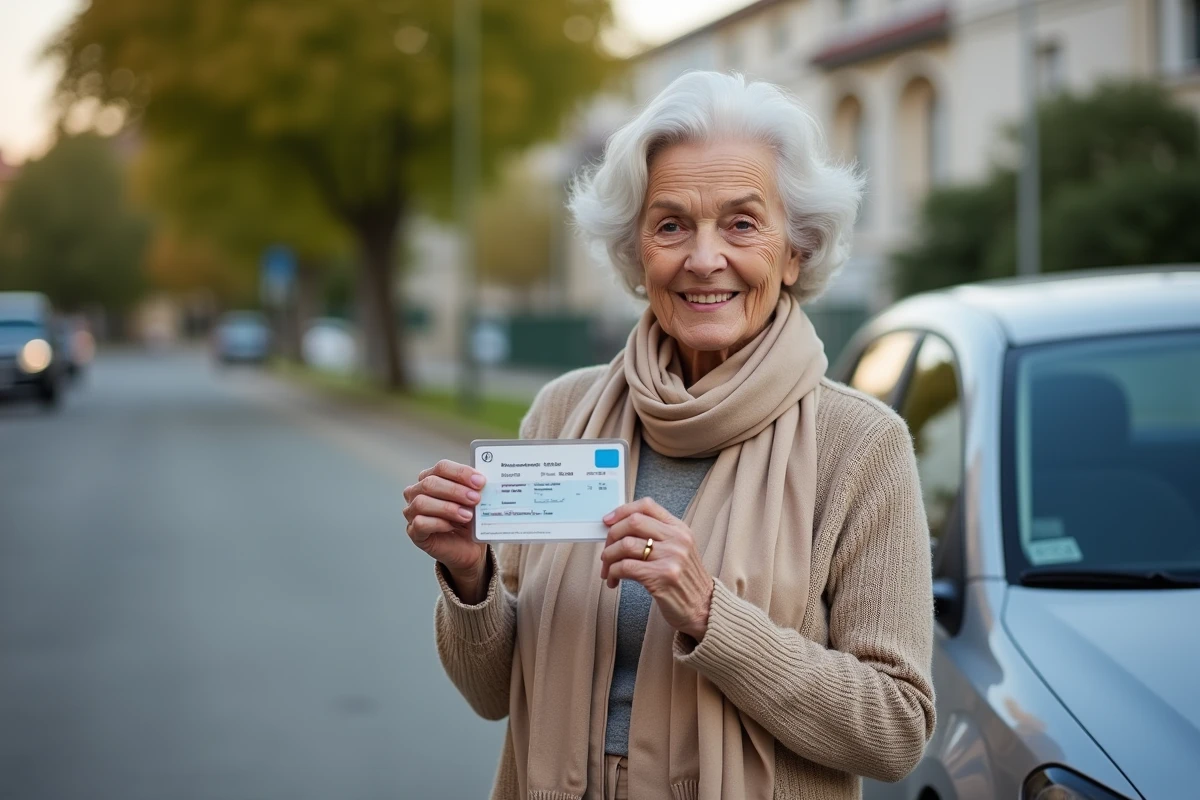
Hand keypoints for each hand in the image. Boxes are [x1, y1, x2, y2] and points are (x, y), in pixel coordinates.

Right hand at [403, 460, 488, 602]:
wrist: (468, 547)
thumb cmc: (469, 519)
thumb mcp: (474, 501)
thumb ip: (475, 489)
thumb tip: (483, 481)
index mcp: (431, 477)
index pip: (442, 467)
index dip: (461, 473)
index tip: (480, 481)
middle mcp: (416, 492)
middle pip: (430, 483)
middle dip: (456, 490)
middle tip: (476, 498)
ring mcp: (412, 511)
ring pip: (422, 502)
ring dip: (448, 507)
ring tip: (467, 515)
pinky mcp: (413, 531)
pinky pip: (420, 523)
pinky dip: (438, 523)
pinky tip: (452, 526)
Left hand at [600, 498, 713, 640]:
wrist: (704, 608)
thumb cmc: (685, 581)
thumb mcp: (679, 550)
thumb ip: (657, 536)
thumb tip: (619, 529)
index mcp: (680, 529)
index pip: (647, 506)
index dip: (622, 510)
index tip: (608, 521)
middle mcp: (677, 539)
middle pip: (633, 522)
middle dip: (611, 535)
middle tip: (606, 551)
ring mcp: (671, 557)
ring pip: (625, 545)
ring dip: (608, 557)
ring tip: (607, 569)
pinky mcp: (662, 577)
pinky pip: (625, 567)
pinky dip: (612, 573)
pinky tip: (613, 580)